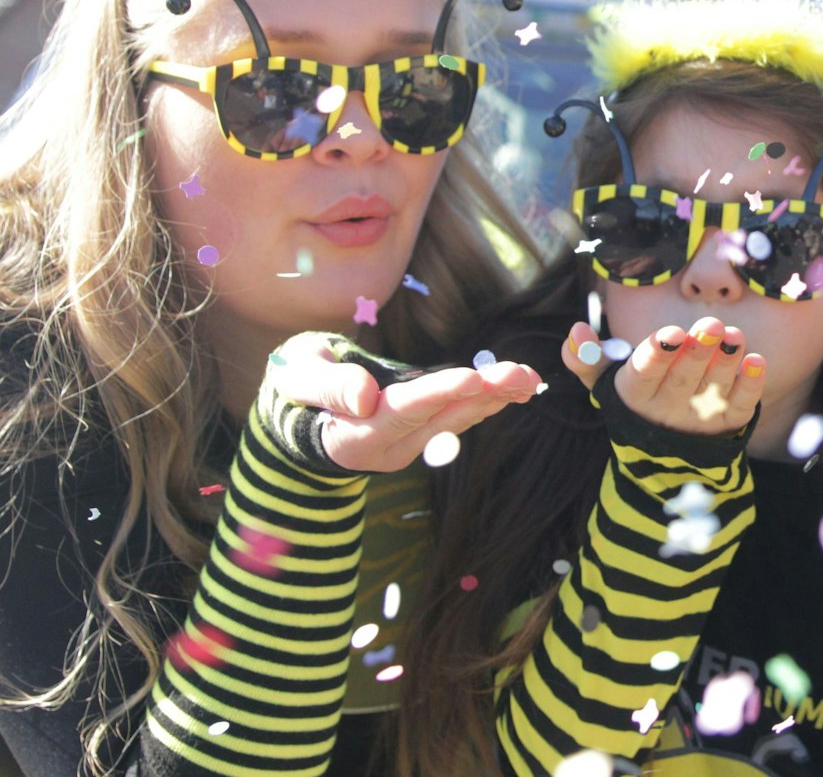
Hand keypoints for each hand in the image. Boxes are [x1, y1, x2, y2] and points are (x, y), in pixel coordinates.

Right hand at [269, 335, 540, 472]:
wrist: (296, 418)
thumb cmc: (293, 389)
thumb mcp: (297, 378)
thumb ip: (327, 386)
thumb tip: (364, 396)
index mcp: (353, 435)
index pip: (402, 410)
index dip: (438, 393)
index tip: (473, 377)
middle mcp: (387, 448)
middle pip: (439, 417)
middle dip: (483, 394)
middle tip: (521, 374)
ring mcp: (406, 445)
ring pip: (455, 420)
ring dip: (495, 398)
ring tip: (529, 379)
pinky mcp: (418, 436)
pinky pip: (457, 418)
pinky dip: (487, 401)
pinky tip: (515, 387)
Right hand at [562, 316, 763, 436]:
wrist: (666, 448)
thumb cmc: (637, 395)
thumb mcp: (605, 382)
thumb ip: (586, 358)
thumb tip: (577, 330)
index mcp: (636, 394)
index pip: (644, 375)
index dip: (658, 355)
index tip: (672, 333)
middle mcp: (668, 408)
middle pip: (683, 380)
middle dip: (697, 352)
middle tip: (712, 325)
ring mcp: (700, 417)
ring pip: (714, 389)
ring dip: (726, 363)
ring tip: (735, 336)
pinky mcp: (727, 423)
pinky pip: (741, 406)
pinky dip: (750, 386)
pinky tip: (757, 362)